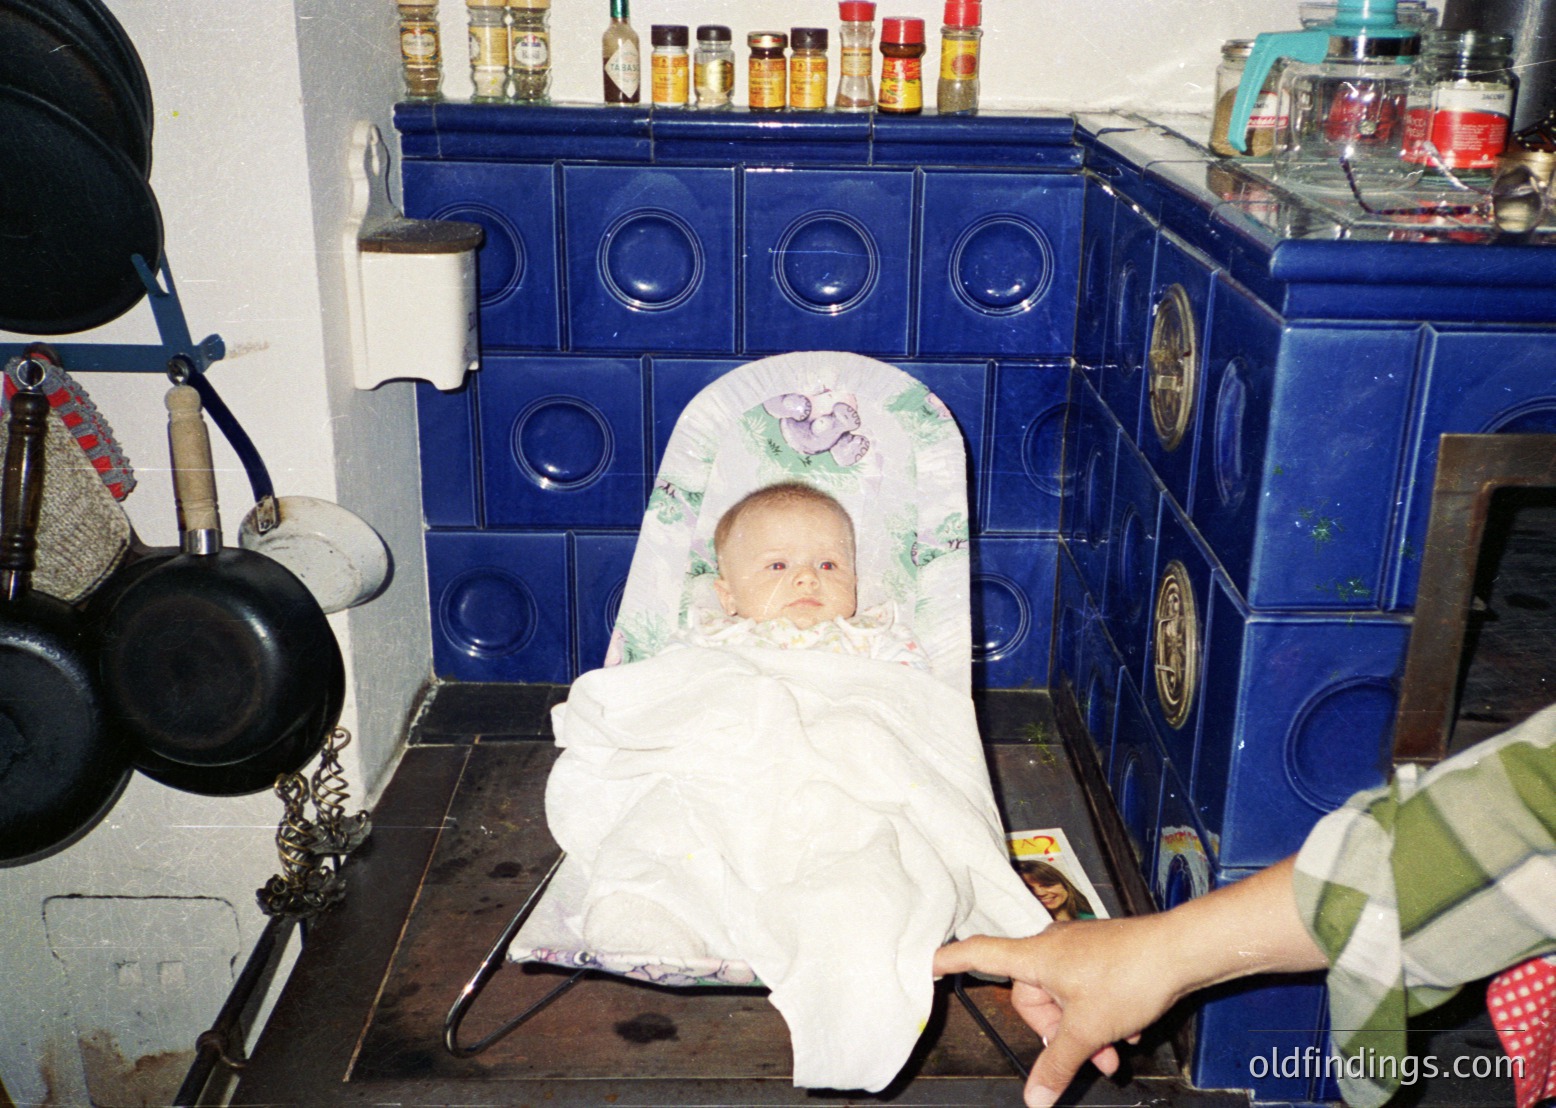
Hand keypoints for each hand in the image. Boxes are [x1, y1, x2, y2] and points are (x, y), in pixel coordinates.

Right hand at [935, 919, 1179, 1107]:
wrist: (1180, 952)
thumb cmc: (1130, 975)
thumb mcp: (1088, 1031)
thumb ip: (1058, 1066)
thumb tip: (1034, 1099)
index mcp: (1035, 958)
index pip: (980, 955)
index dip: (950, 960)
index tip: (928, 962)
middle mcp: (1051, 947)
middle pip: (1030, 996)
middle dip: (1058, 1032)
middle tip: (1086, 1053)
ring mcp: (1077, 949)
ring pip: (1064, 998)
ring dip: (1085, 1029)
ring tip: (1113, 1050)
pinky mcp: (1100, 953)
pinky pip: (1086, 989)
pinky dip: (1101, 1013)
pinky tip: (1126, 1029)